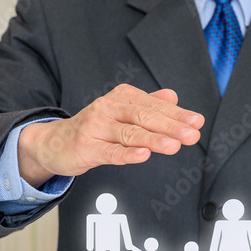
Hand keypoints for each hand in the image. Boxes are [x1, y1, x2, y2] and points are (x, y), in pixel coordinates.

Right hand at [18, 84, 204, 186]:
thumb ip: (148, 104)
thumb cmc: (95, 127)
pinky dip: (127, 154)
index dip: (177, 115)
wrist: (54, 141)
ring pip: (130, 133)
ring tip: (174, 145)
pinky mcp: (86, 147)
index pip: (155, 106)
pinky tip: (143, 155)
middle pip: (145, 117)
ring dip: (154, 139)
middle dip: (172, 126)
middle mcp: (109, 108)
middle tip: (192, 134)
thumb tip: (173, 95)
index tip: (196, 122)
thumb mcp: (122, 111)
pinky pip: (109, 151)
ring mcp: (96, 127)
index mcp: (122, 97)